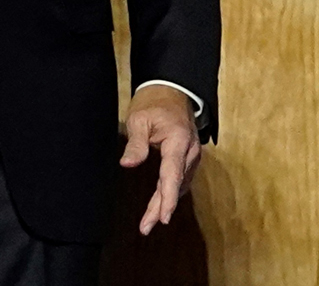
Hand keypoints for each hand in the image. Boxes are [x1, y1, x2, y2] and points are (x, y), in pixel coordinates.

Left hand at [120, 85, 201, 235]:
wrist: (172, 90)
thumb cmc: (154, 103)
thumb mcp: (139, 119)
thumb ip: (135, 144)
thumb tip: (127, 165)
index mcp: (178, 142)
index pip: (172, 175)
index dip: (167, 199)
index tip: (162, 218)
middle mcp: (190, 152)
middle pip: (175, 185)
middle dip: (161, 208)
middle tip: (146, 227)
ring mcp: (191, 155)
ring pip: (178, 185)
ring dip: (165, 202)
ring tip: (149, 221)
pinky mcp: (188, 157)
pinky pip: (180, 179)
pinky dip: (170, 192)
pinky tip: (160, 203)